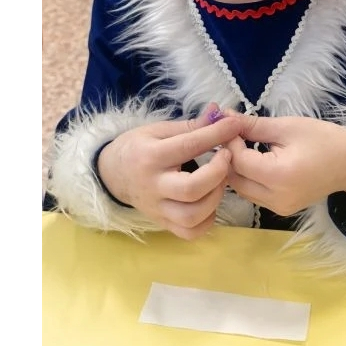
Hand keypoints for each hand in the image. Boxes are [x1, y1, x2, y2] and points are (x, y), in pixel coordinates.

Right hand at [97, 105, 246, 239]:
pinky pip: (190, 232)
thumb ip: (191, 126)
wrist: (111, 174)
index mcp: (151, 157)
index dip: (216, 134)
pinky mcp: (163, 224)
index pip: (188, 146)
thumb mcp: (158, 130)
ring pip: (192, 216)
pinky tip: (210, 201)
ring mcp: (158, 209)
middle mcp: (154, 186)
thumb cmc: (138, 147)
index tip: (234, 125)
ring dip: (215, 198)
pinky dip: (207, 220)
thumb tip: (220, 112)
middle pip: (191, 189)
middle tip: (226, 157)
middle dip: (218, 172)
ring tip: (219, 181)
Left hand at [226, 115, 345, 216]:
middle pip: (234, 179)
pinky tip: (252, 160)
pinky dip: (247, 178)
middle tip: (230, 135)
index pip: (238, 161)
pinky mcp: (281, 210)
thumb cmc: (325, 140)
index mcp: (279, 176)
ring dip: (235, 168)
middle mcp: (276, 198)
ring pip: (240, 189)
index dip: (229, 142)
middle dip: (228, 156)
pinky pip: (253, 194)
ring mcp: (278, 208)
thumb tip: (223, 117)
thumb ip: (252, 125)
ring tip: (240, 146)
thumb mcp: (287, 127)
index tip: (228, 124)